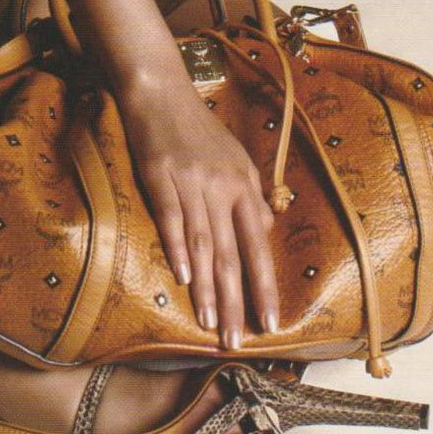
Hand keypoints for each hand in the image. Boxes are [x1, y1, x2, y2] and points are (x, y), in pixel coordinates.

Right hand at [113, 60, 279, 349]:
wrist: (161, 92)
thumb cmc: (199, 129)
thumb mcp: (235, 159)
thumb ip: (249, 198)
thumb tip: (263, 235)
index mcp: (244, 186)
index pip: (259, 247)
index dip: (265, 287)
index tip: (272, 325)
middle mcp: (223, 187)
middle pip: (232, 254)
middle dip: (236, 301)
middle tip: (236, 341)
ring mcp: (192, 181)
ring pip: (204, 243)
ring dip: (207, 286)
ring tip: (209, 322)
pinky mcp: (161, 174)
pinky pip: (171, 217)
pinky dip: (178, 247)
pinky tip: (182, 277)